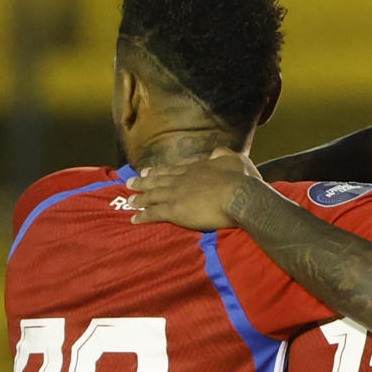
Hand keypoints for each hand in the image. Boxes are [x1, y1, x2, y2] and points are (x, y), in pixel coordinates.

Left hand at [127, 150, 262, 230]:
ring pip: (152, 195)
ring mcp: (176, 194)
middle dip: (143, 182)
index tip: (147, 171)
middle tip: (130, 183)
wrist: (239, 196)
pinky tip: (134, 219)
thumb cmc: (241, 179)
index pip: (172, 170)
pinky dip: (143, 216)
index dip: (158, 171)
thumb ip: (222, 154)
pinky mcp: (175, 210)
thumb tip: (216, 152)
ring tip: (129, 200)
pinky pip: (154, 213)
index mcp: (195, 168)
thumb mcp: (235, 159)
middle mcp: (181, 179)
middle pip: (157, 180)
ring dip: (139, 198)